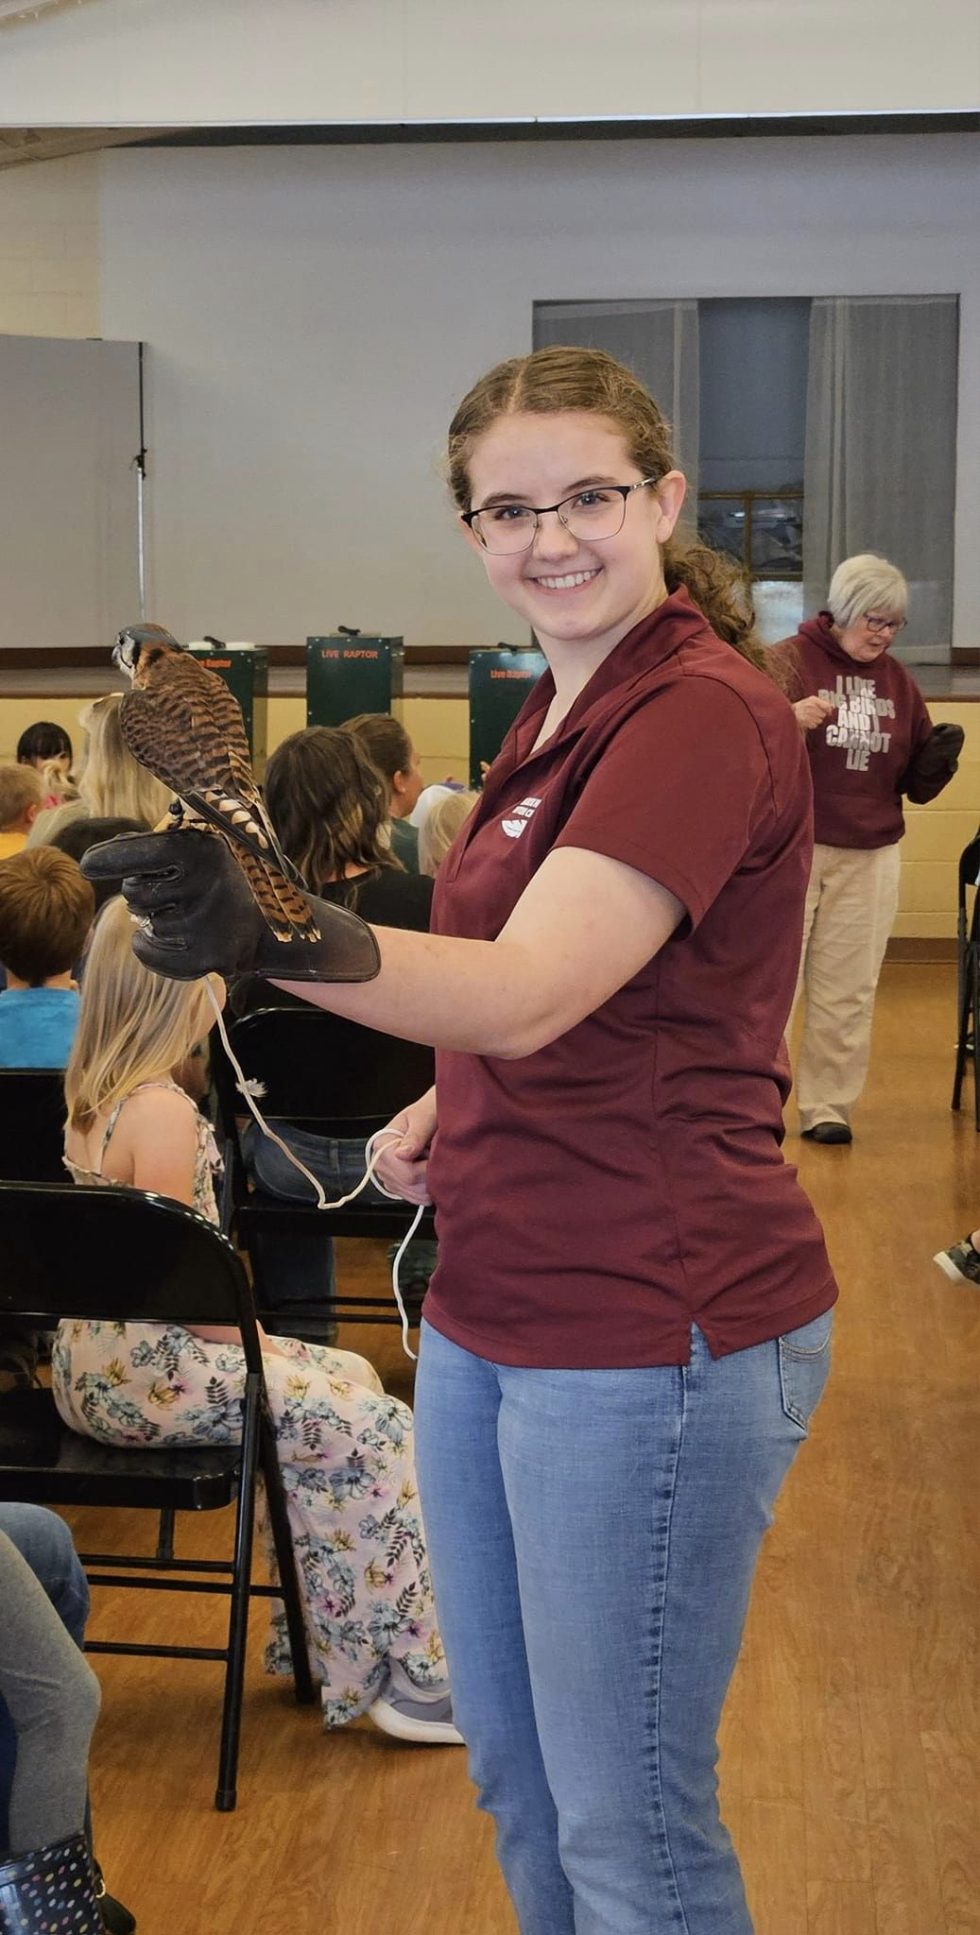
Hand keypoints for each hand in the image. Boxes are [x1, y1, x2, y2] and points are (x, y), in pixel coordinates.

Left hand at [81, 829, 380, 983]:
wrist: (275, 925)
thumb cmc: (227, 877)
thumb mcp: (202, 847)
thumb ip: (155, 845)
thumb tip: (99, 855)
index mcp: (202, 849)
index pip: (143, 852)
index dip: (109, 858)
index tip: (87, 865)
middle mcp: (204, 883)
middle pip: (135, 893)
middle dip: (144, 893)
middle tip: (174, 891)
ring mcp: (207, 922)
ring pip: (145, 924)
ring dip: (154, 922)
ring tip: (188, 914)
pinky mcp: (209, 957)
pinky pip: (150, 953)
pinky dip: (152, 950)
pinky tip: (176, 940)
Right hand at [371, 1088, 436, 1205]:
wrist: (433, 1113)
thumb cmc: (430, 1110)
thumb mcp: (425, 1117)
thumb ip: (416, 1135)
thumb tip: (402, 1154)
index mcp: (382, 1143)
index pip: (405, 1172)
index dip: (427, 1170)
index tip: (438, 1156)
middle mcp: (379, 1161)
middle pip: (409, 1185)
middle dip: (431, 1176)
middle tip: (440, 1157)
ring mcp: (387, 1175)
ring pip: (413, 1195)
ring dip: (431, 1184)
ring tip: (435, 1162)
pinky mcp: (397, 1185)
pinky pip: (414, 1197)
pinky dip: (428, 1191)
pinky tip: (433, 1174)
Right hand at [793, 696, 835, 731]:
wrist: (788, 713)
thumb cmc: (801, 707)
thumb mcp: (811, 701)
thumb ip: (822, 703)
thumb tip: (832, 707)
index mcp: (813, 699)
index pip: (827, 706)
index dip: (829, 710)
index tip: (829, 713)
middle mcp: (810, 705)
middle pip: (823, 715)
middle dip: (820, 716)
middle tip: (813, 715)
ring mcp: (807, 713)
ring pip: (819, 721)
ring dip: (815, 721)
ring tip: (809, 718)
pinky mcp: (804, 721)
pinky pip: (814, 725)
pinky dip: (811, 725)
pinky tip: (807, 722)